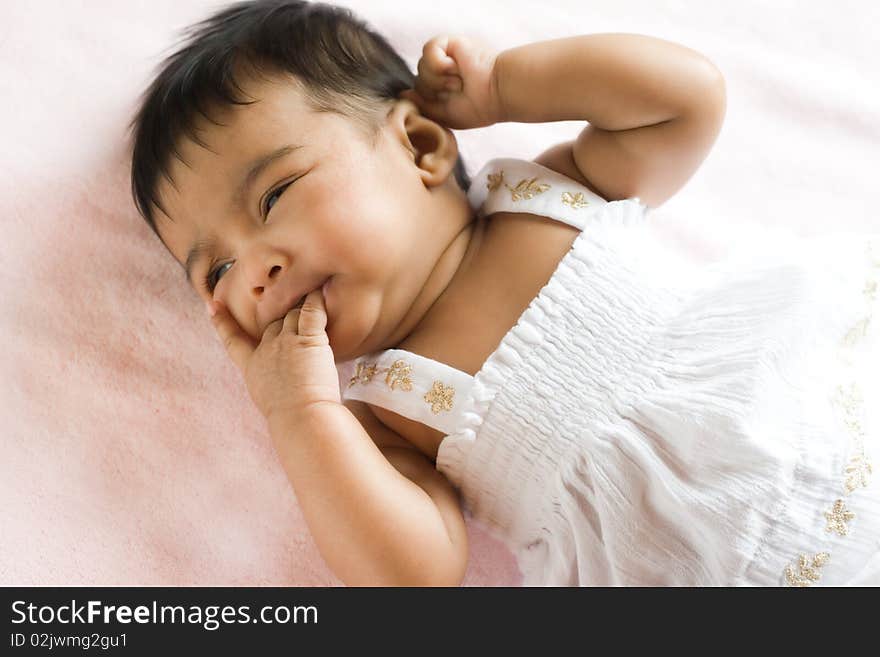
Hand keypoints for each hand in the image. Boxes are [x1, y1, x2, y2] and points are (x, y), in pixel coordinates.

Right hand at [207, 289, 340, 421]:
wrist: (302, 419)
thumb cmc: (293, 420)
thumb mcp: (270, 401)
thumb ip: (270, 384)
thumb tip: (278, 383)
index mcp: (253, 368)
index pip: (233, 340)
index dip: (222, 322)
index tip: (212, 305)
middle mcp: (266, 350)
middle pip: (273, 321)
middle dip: (284, 316)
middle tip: (298, 311)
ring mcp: (286, 341)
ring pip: (293, 313)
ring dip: (303, 307)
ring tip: (315, 295)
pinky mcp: (309, 338)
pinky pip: (312, 312)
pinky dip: (317, 300)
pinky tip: (321, 291)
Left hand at [399, 34, 504, 129]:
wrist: (497, 93)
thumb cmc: (477, 107)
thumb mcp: (444, 115)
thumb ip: (422, 105)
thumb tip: (403, 94)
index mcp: (440, 87)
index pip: (417, 92)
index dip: (428, 100)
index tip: (447, 105)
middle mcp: (440, 71)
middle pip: (417, 81)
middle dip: (435, 92)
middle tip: (457, 92)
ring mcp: (444, 56)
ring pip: (421, 67)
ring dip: (439, 80)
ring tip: (458, 82)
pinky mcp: (448, 43)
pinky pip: (429, 51)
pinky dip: (440, 64)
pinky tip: (455, 69)